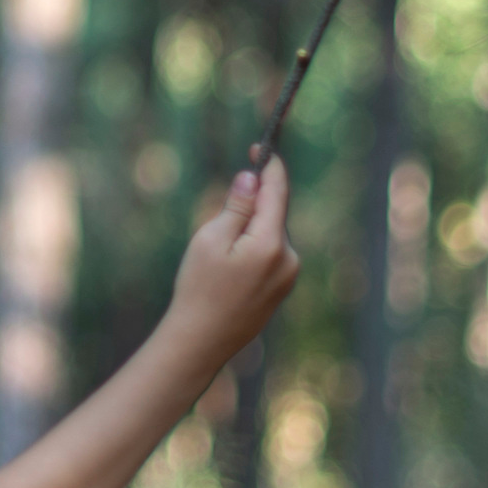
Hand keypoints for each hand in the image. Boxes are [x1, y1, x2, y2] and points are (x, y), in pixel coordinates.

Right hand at [162, 155, 298, 367]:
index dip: (270, 167)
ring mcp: (288, 276)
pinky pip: (269, 256)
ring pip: (270, 236)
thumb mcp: (210, 239)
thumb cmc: (199, 288)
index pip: (278, 192)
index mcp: (272, 243)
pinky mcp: (283, 289)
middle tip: (214, 227)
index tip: (260, 147)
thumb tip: (253, 178)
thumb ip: (236, 206)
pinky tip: (226, 274)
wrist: (201, 341)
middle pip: (273, 215)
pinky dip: (251, 251)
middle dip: (250, 208)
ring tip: (215, 261)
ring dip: (249, 233)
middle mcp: (289, 258)